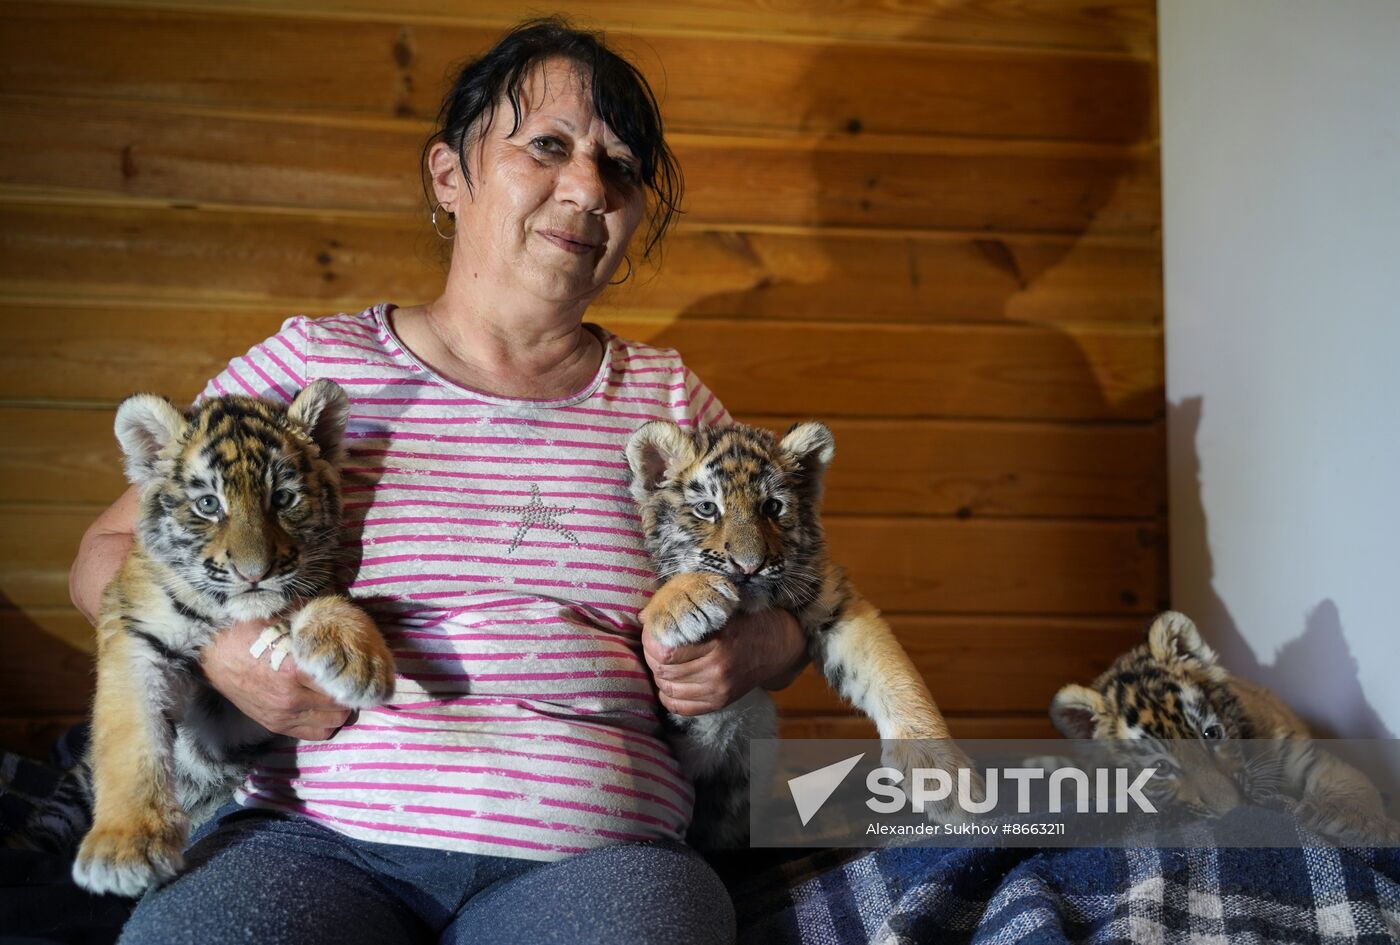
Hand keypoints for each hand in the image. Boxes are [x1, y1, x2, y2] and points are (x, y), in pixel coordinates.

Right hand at [202, 619, 351, 739]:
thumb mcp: (284, 618)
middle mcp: (291, 699)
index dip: (355, 676)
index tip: (360, 667)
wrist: (212, 652)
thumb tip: (344, 619)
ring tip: (336, 693)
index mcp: (295, 671)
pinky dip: (323, 722)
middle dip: (349, 694)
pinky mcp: (274, 725)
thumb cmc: (249, 630)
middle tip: (349, 680)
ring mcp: (282, 715)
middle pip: (341, 707)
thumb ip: (314, 623)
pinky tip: (322, 706)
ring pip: (331, 724)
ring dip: (338, 710)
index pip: (342, 684)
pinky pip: (313, 733)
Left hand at [643, 607, 807, 715]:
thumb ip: (687, 608)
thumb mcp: (721, 606)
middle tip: (653, 643)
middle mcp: (718, 671)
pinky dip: (668, 695)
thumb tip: (645, 615)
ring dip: (658, 674)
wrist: (780, 644)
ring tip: (661, 660)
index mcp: (718, 643)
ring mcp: (720, 690)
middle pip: (664, 670)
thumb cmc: (747, 618)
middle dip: (651, 656)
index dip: (651, 640)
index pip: (666, 651)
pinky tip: (669, 681)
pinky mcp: (720, 702)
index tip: (653, 629)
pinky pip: (680, 706)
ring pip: (668, 689)